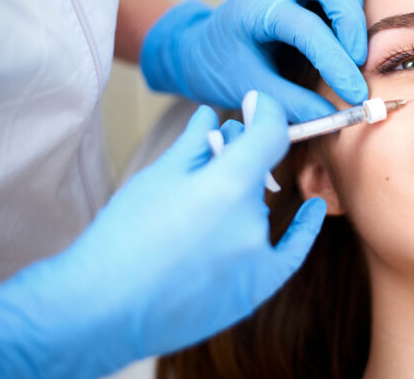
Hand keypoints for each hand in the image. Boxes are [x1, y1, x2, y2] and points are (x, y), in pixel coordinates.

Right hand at [0, 94, 325, 378]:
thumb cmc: (122, 238)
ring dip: (239, 199)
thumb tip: (212, 116)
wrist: (100, 309)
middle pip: (255, 175)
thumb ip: (194, 143)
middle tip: (207, 154)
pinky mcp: (255, 289)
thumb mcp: (157, 177)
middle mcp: (251, 221)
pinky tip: (313, 209)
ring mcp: (256, 259)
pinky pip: (289, 252)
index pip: (268, 134)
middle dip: (234, 161)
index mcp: (228, 185)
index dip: (266, 112)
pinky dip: (303, 228)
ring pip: (257, 211)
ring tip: (198, 206)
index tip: (258, 103)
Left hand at [141, 0, 367, 121]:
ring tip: (354, 22)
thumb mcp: (251, 92)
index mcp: (254, 14)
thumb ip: (292, 105)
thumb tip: (335, 118)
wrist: (202, 50)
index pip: (305, 29)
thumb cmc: (224, 70)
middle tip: (358, 57)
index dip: (335, 61)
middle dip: (347, 16)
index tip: (355, 93)